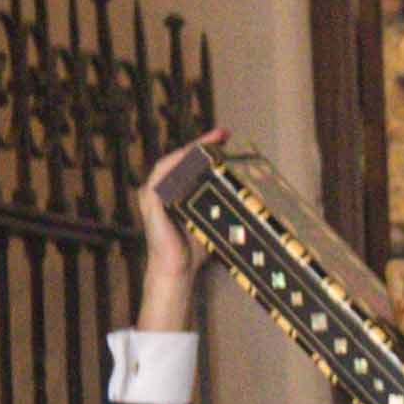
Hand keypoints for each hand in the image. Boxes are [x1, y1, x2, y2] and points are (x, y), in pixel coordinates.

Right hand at [133, 130, 223, 333]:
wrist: (177, 271)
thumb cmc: (194, 246)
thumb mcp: (211, 218)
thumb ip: (221, 202)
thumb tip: (252, 193)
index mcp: (173, 189)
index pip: (188, 161)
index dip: (206, 147)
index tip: (226, 136)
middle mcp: (160, 187)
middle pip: (180, 157)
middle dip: (201, 143)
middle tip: (222, 133)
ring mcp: (152, 194)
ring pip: (170, 163)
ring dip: (190, 151)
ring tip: (209, 144)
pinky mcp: (151, 203)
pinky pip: (163, 178)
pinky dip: (177, 168)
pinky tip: (192, 162)